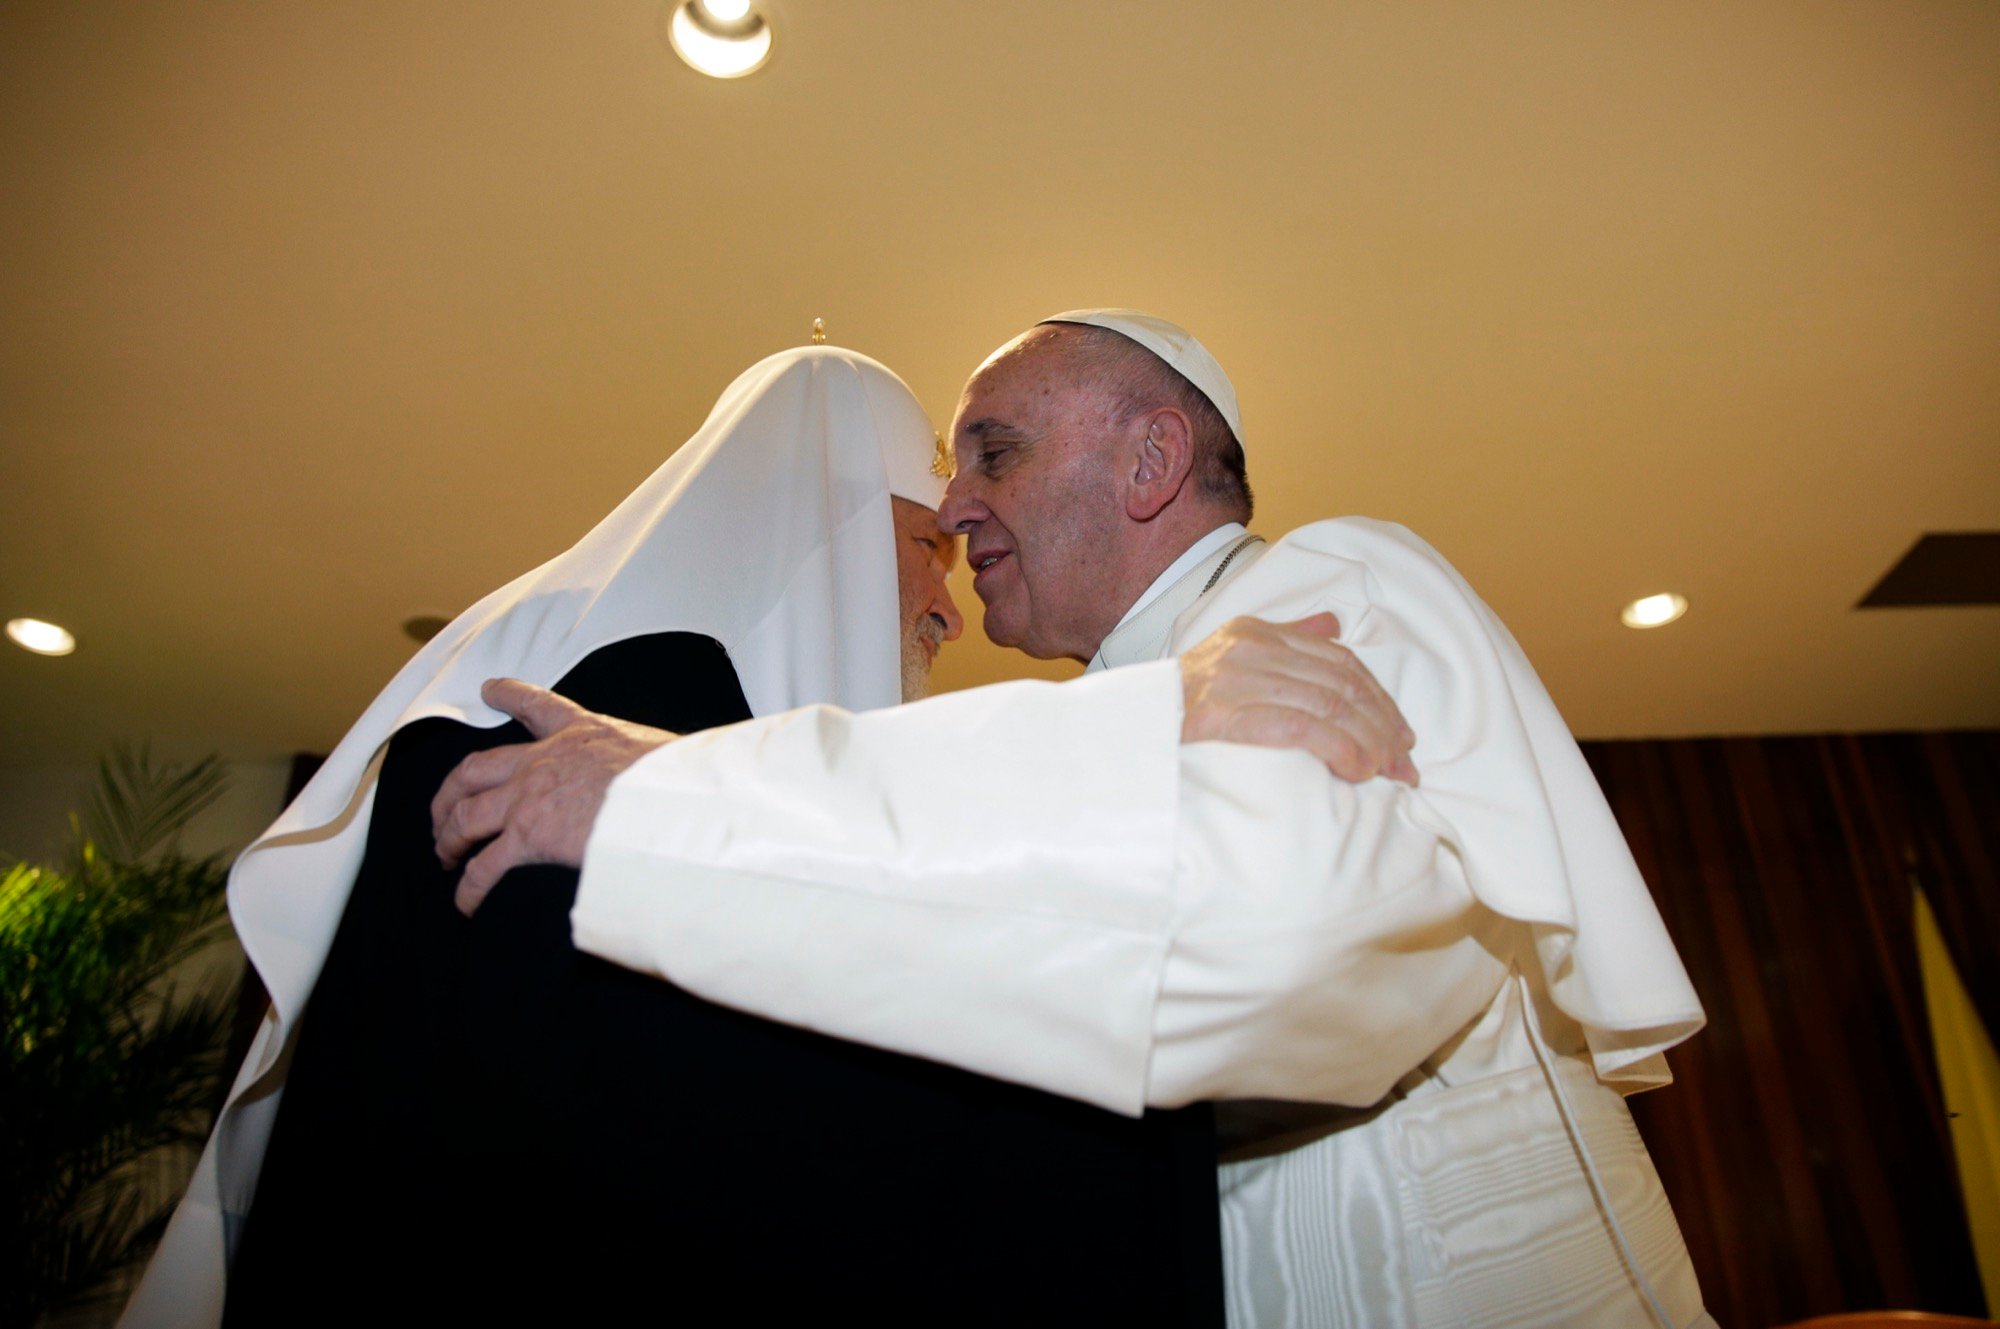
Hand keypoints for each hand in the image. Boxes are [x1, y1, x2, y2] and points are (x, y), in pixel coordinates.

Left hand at [431, 678, 677, 914]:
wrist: (671, 799)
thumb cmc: (675, 778)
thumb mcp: (655, 752)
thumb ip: (641, 763)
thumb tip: (667, 780)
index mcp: (580, 732)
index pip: (536, 705)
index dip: (508, 696)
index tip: (490, 690)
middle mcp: (542, 761)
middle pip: (473, 770)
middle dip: (449, 792)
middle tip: (443, 810)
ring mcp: (530, 798)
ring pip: (465, 817)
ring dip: (448, 839)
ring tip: (446, 856)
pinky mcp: (529, 837)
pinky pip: (484, 867)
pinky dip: (469, 888)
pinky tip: (465, 902)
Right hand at [1179, 612, 1418, 784]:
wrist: (1123, 727)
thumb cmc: (1177, 703)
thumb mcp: (1230, 656)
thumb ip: (1284, 639)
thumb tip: (1333, 624)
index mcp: (1256, 633)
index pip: (1339, 660)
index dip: (1378, 698)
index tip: (1401, 734)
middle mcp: (1251, 649)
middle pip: (1342, 684)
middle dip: (1382, 725)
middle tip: (1405, 763)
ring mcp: (1239, 679)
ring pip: (1330, 706)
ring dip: (1369, 743)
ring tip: (1388, 773)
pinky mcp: (1228, 713)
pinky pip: (1303, 729)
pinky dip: (1340, 750)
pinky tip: (1357, 771)